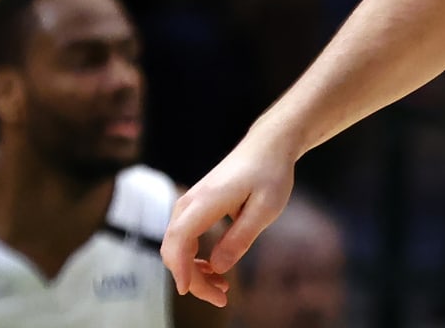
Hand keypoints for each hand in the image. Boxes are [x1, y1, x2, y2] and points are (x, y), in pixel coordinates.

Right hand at [160, 133, 296, 306]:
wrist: (267, 146)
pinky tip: (214, 269)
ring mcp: (189, 204)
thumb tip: (217, 267)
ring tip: (222, 288)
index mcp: (206, 201)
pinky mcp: (195, 207)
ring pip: (177, 247)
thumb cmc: (270, 173)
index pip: (179, 241)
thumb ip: (240, 238)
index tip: (189, 291)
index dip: (180, 269)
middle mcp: (189, 203)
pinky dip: (194, 258)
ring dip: (194, 271)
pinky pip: (184, 239)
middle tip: (221, 298)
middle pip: (174, 250)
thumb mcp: (266, 208)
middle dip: (193, 279)